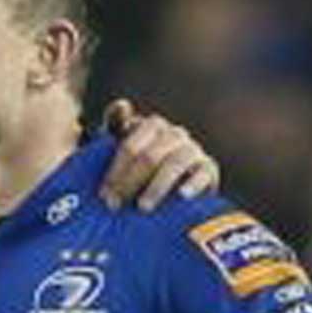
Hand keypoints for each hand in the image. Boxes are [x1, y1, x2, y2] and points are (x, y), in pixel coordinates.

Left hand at [98, 99, 219, 210]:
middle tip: (115, 206)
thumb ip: (115, 127)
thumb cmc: (141, 171)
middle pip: (149, 156)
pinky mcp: (209, 169)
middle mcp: (173, 134)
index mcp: (150, 126)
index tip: (103, 195)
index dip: (115, 171)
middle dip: (129, 182)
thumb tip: (121, 105)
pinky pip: (203, 173)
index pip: (130, 146)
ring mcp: (192, 150)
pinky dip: (193, 184)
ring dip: (157, 187)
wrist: (177, 193)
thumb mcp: (124, 151)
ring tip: (142, 207)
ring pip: (174, 163)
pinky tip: (182, 196)